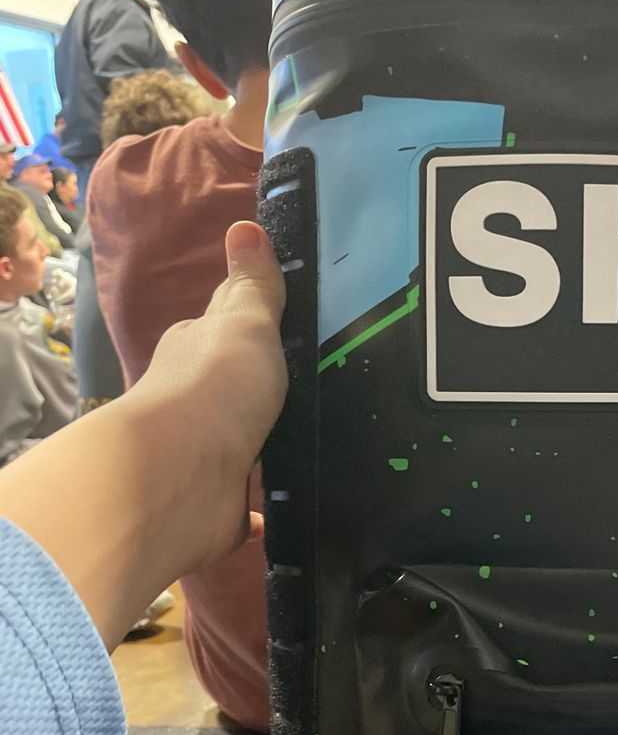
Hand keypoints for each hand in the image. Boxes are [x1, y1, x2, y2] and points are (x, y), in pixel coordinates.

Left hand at [0, 222, 286, 650]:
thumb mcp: (245, 322)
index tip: (291, 330)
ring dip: (264, 448)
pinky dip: (259, 510)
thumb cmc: (216, 388)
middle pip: (235, 390)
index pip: (226, 331)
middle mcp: (196, 403)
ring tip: (316, 446)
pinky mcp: (216, 507)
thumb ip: (254, 285)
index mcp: (198, 352)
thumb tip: (246, 224)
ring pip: (240, 446)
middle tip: (318, 391)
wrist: (181, 477)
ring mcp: (205, 457)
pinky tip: (281, 510)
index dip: (253, 327)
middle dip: (263, 393)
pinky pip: (243, 507)